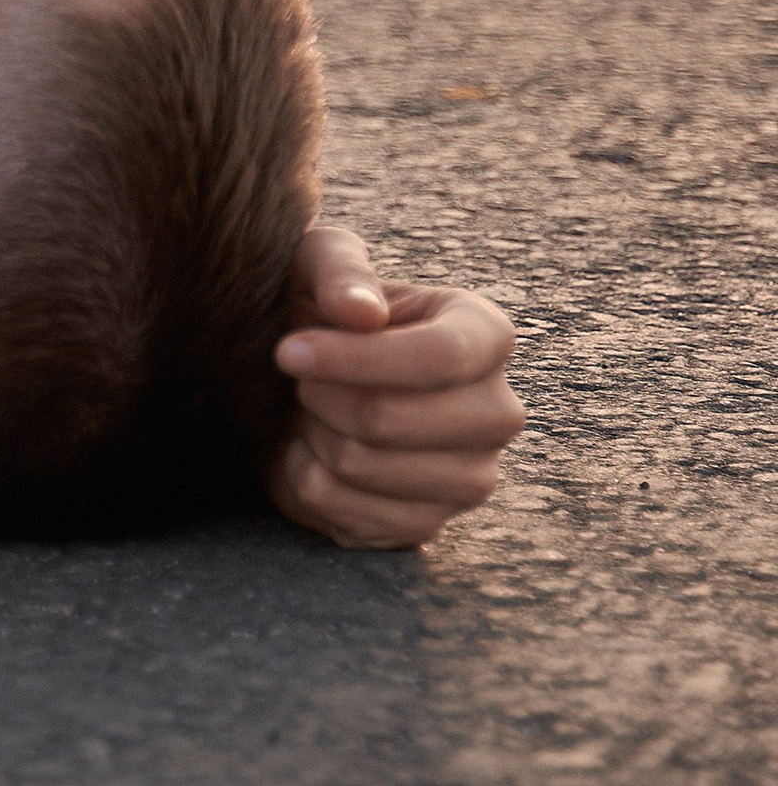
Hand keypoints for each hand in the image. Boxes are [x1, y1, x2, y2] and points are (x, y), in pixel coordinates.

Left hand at [266, 220, 526, 548]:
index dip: (355, 358)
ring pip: (361, 464)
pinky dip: (306, 478)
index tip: (288, 349)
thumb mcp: (319, 260)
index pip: (441, 356)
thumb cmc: (323, 307)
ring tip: (313, 408)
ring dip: (311, 432)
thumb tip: (362, 313)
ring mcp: (471, 478)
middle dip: (320, 393)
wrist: (306, 377)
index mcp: (486, 334)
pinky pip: (345, 514)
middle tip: (301, 377)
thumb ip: (340, 270)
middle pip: (391, 418)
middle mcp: (497, 412)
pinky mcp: (429, 526)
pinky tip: (313, 450)